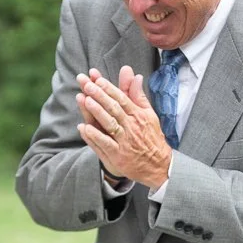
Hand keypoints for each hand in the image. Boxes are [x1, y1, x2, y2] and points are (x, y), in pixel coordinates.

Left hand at [75, 65, 171, 189]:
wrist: (159, 166)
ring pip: (110, 124)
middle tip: (87, 84)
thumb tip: (136, 76)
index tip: (97, 79)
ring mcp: (125, 142)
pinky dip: (94, 136)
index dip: (109, 88)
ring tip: (85, 100)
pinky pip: (105, 144)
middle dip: (100, 95)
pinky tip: (84, 128)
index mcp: (139, 115)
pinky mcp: (119, 156)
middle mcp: (132, 127)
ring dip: (97, 112)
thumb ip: (139, 96)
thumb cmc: (152, 138)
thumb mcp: (149, 114)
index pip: (122, 99)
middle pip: (114, 109)